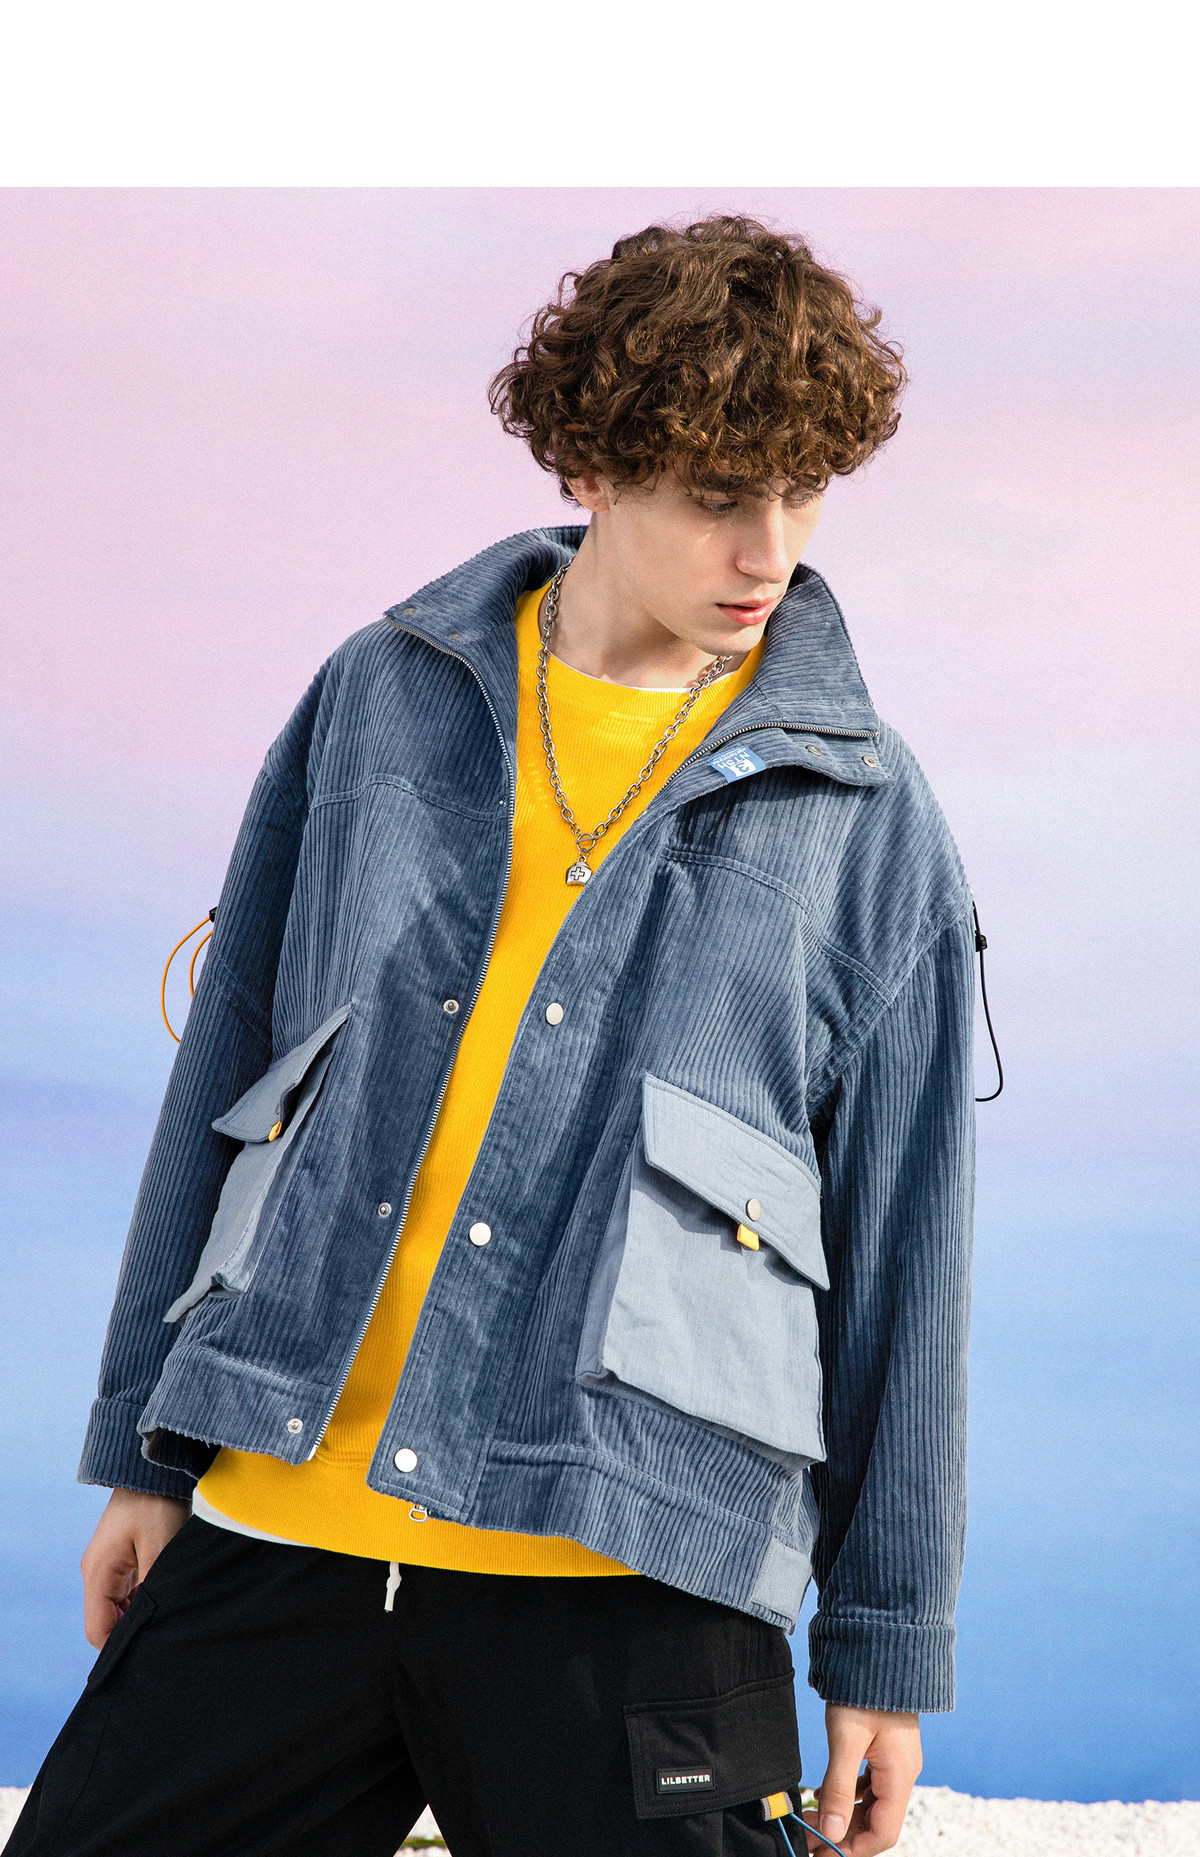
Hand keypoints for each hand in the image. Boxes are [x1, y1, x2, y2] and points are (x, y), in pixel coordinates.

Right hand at [81, 1488, 190, 1648]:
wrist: (156, 1468)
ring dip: (139, 1615)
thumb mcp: (161, 1548)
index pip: (98, 1631)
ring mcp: (108, 1566)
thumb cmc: (157, 1503)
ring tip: (169, 1616)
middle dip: (132, 1632)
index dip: (120, 1647)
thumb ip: (154, 1590)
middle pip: (106, 1622)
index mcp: (98, 1572)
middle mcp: (97, 1572)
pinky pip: (127, 1593)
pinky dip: (143, 1600)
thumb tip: (153, 1625)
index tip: (151, 1651)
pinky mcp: (122, 1559)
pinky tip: (166, 1598)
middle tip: (165, 1636)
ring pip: (117, 1609)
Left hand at [802, 1704, 921, 1854]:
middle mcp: (902, 1774)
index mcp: (899, 1776)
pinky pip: (870, 1786)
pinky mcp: (886, 1750)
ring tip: (812, 1817)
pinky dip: (850, 1796)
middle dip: (844, 1835)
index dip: (853, 1848)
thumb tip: (831, 1829)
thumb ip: (839, 1787)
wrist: (879, 1650)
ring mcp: (896, 1762)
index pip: (883, 1834)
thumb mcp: (846, 1739)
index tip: (822, 1851)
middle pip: (877, 1823)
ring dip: (845, 1816)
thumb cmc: (865, 1689)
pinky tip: (826, 1793)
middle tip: (809, 1836)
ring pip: (872, 1805)